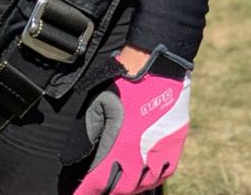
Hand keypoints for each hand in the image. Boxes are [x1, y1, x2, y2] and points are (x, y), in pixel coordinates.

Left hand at [71, 46, 191, 193]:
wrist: (159, 68)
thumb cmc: (126, 83)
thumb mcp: (99, 104)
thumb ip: (88, 132)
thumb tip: (77, 154)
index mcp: (121, 147)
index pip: (99, 181)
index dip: (87, 190)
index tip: (79, 193)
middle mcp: (142, 157)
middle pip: (121, 188)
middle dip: (106, 189)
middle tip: (96, 187)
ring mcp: (160, 156)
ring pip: (141, 186)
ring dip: (126, 187)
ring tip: (115, 183)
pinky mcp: (174, 150)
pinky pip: (160, 176)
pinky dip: (147, 181)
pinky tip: (139, 178)